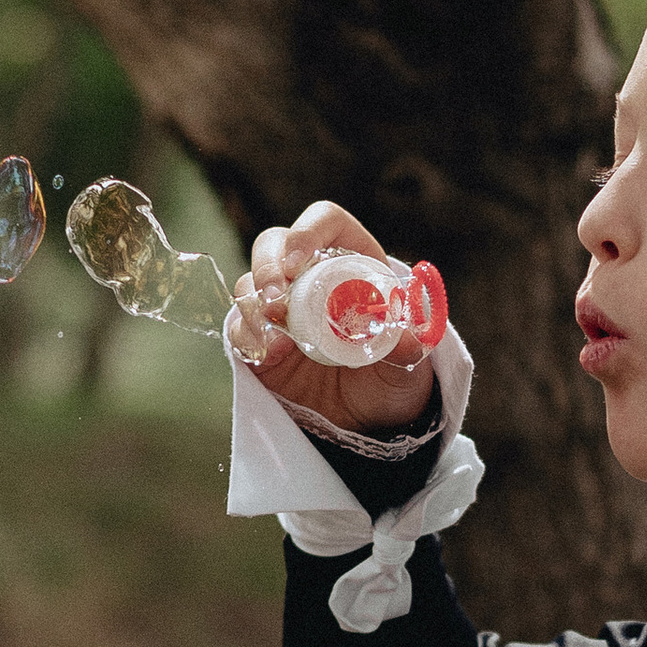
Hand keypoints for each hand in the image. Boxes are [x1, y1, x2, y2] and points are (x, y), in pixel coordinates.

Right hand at [237, 202, 439, 439]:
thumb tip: (403, 338)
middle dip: (267, 267)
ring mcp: (279, 308)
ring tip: (277, 338)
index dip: (307, 233)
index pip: (325, 223)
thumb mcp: (407, 365)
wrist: (367, 422)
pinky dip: (247, 337)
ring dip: (253, 303)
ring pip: (249, 283)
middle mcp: (309, 276)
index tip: (297, 264)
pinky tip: (268, 354)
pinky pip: (239, 327)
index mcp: (351, 262)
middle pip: (274, 245)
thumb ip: (405, 348)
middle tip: (275, 300)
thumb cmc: (390, 377)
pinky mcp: (258, 340)